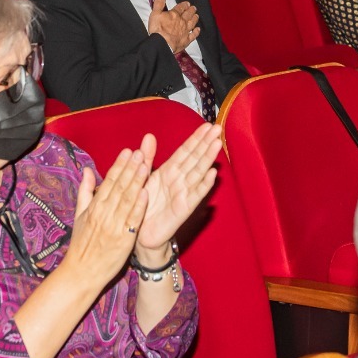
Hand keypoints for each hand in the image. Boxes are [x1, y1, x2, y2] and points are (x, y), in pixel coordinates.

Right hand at [62, 147, 149, 288]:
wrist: (81, 272)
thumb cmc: (81, 245)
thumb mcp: (79, 216)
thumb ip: (85, 192)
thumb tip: (86, 170)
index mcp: (94, 207)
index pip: (108, 182)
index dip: (119, 166)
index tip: (128, 151)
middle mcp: (104, 214)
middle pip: (119, 187)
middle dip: (130, 168)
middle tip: (140, 152)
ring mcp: (114, 226)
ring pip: (127, 200)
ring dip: (137, 182)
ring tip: (146, 165)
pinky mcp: (124, 240)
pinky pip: (133, 220)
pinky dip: (139, 206)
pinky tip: (146, 193)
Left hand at [134, 125, 221, 255]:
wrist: (139, 231)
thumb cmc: (143, 204)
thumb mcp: (142, 177)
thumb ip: (147, 157)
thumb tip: (149, 136)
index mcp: (169, 171)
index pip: (185, 151)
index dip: (196, 138)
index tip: (207, 126)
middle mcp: (178, 180)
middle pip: (194, 158)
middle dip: (206, 143)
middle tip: (217, 128)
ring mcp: (183, 193)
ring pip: (197, 172)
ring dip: (207, 159)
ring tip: (216, 144)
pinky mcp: (183, 208)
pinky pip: (195, 195)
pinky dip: (204, 184)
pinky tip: (212, 173)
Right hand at [147, 0, 199, 53]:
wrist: (162, 43)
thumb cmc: (157, 29)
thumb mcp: (155, 14)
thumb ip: (159, 3)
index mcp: (174, 15)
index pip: (180, 8)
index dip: (184, 5)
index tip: (187, 3)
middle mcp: (182, 21)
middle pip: (188, 14)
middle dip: (191, 10)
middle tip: (194, 8)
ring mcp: (185, 31)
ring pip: (192, 23)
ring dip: (195, 19)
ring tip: (196, 16)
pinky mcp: (186, 40)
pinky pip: (193, 35)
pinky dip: (196, 32)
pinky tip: (197, 30)